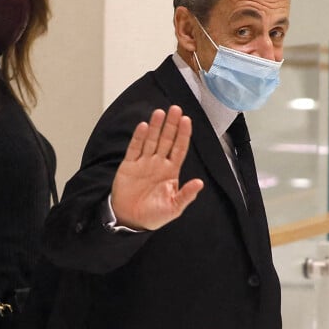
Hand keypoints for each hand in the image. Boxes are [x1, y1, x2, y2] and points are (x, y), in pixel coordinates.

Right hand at [111, 105, 203, 229]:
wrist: (130, 220)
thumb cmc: (154, 215)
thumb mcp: (174, 208)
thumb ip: (186, 195)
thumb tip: (200, 183)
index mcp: (171, 171)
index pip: (179, 148)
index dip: (183, 134)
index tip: (187, 120)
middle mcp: (158, 163)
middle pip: (166, 140)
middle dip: (171, 125)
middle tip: (175, 109)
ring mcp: (143, 163)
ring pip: (151, 140)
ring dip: (155, 127)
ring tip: (160, 112)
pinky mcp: (129, 166)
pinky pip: (134, 148)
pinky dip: (138, 137)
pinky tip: (143, 126)